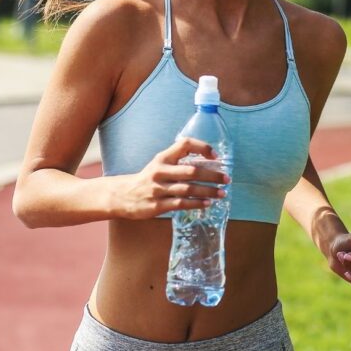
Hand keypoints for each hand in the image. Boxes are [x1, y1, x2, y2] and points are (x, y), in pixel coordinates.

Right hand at [110, 137, 228, 219]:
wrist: (123, 195)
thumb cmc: (148, 178)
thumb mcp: (160, 163)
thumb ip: (179, 161)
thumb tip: (208, 162)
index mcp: (163, 158)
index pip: (185, 144)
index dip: (202, 147)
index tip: (216, 156)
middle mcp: (160, 171)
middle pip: (192, 171)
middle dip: (212, 175)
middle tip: (226, 178)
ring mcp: (158, 189)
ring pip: (189, 189)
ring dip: (208, 191)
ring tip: (221, 193)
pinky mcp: (157, 205)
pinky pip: (181, 204)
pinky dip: (196, 203)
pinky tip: (207, 203)